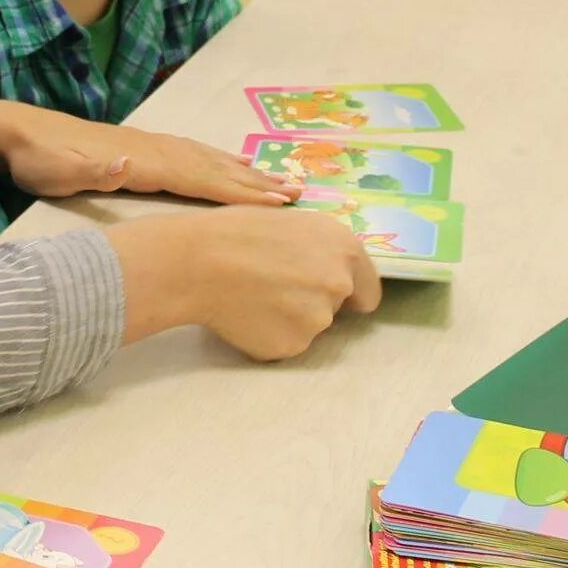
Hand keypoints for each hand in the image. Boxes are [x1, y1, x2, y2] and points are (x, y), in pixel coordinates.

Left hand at [0, 102, 297, 206]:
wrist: (17, 131)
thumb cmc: (39, 159)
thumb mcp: (59, 170)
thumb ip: (96, 167)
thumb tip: (128, 162)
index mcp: (141, 159)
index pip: (199, 177)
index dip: (238, 191)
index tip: (276, 202)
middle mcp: (153, 147)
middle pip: (214, 166)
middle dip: (255, 182)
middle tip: (297, 194)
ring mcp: (150, 144)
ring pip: (208, 158)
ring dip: (245, 171)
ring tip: (281, 182)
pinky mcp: (143, 147)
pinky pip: (194, 155)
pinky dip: (221, 162)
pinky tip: (234, 167)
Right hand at [108, 210, 380, 359]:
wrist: (198, 260)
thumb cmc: (236, 232)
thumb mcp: (291, 223)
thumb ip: (318, 249)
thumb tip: (324, 266)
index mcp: (344, 248)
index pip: (368, 291)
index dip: (350, 295)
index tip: (334, 297)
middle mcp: (339, 283)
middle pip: (336, 307)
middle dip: (312, 302)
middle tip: (274, 288)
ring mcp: (318, 318)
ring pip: (309, 326)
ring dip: (289, 319)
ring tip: (253, 296)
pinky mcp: (294, 345)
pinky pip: (286, 343)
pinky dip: (269, 334)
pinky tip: (245, 314)